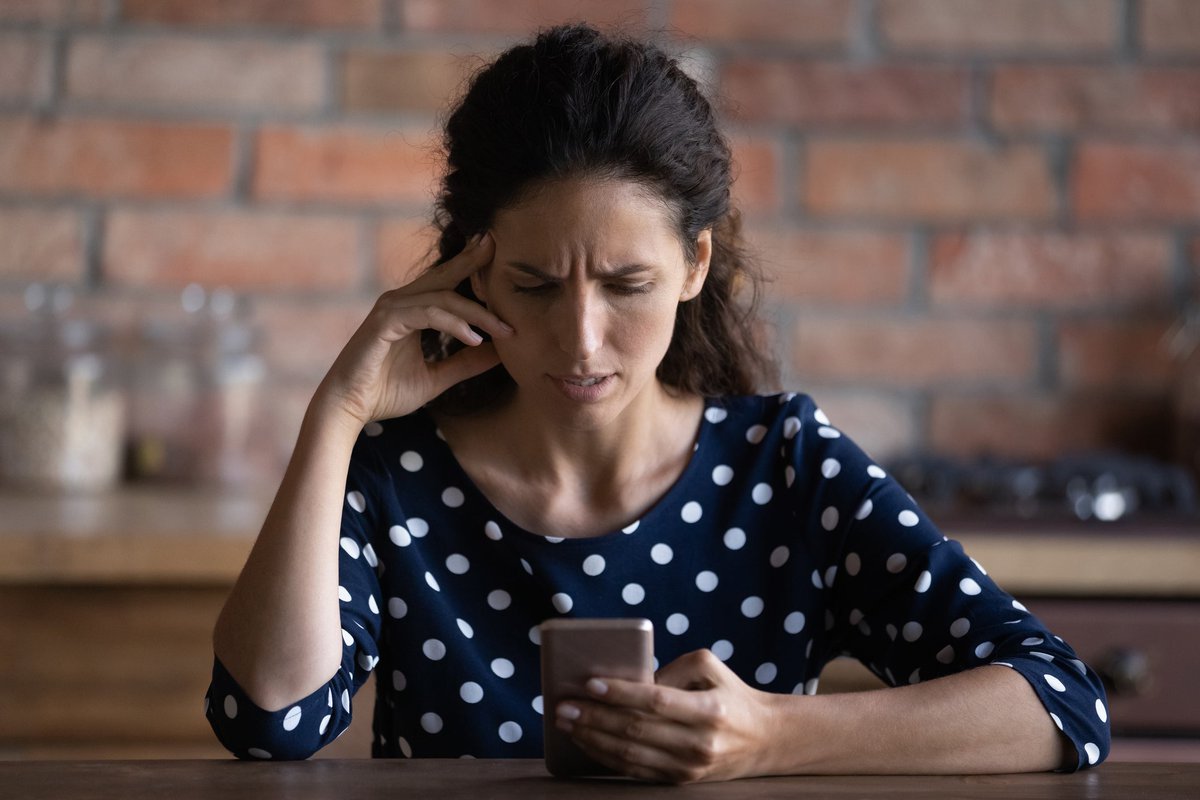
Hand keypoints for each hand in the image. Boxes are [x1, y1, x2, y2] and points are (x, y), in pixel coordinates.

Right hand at [313, 233, 511, 427]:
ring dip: (477, 313)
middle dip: (474, 261)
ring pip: (443, 297)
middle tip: (499, 246)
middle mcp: (401, 301)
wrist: (350, 409)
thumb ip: (466, 363)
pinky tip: (474, 339)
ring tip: (504, 330)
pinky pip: (428, 314)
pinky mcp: (386, 321)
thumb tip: (502, 352)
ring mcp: (392, 308)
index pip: (447, 283)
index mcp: (411, 309)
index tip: (501, 260)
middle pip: (445, 275)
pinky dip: (454, 324)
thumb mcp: (437, 377)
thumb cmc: (386, 392)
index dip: (472, 268)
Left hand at [555, 649, 779, 783]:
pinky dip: (605, 757)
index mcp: (709, 711)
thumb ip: (671, 669)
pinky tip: (585, 741)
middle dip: (594, 717)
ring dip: (592, 738)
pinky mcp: (680, 781)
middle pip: (636, 730)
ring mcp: (689, 768)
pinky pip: (635, 771)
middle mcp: (699, 743)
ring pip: (630, 755)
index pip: (656, 702)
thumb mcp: (709, 667)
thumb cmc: (729, 694)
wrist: (763, 739)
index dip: (621, 693)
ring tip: (566, 722)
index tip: (590, 684)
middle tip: (563, 705)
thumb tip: (630, 683)